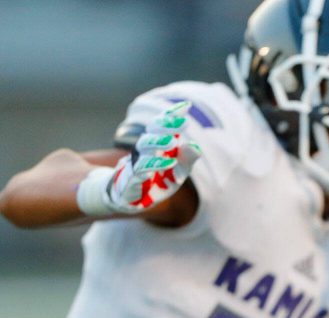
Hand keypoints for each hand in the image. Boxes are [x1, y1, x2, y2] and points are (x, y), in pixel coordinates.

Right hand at [77, 101, 201, 215]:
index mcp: (157, 146)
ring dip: (157, 145)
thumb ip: (187, 159)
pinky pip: (137, 172)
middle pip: (152, 134)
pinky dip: (148, 168)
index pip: (162, 127)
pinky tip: (162, 166)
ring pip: (143, 150)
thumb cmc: (157, 181)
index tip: (187, 106)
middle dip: (165, 127)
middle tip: (181, 122)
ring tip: (172, 143)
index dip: (172, 116)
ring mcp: (135, 164)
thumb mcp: (178, 171)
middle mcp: (144, 151)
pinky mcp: (130, 180)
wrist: (130, 198)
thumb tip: (196, 146)